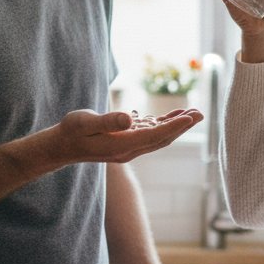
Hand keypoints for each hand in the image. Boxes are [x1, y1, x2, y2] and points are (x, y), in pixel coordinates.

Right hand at [47, 108, 203, 165]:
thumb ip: (108, 121)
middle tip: (201, 113)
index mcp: (122, 145)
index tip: (191, 117)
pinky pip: (150, 135)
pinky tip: (171, 116)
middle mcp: (129, 150)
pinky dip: (163, 125)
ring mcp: (128, 148)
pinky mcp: (126, 143)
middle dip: (182, 126)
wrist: (62, 146)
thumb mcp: (86, 122)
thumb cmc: (72, 131)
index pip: (155, 136)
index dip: (174, 126)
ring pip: (158, 137)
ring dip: (176, 125)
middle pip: (162, 138)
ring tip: (193, 113)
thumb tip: (129, 119)